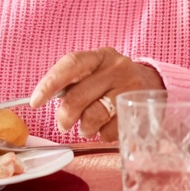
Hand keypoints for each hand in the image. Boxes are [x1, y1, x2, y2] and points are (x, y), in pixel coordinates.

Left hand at [29, 47, 161, 139]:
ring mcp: (130, 88)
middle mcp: (117, 68)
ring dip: (85, 127)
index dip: (50, 83)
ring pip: (94, 115)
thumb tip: (41, 100)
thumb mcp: (97, 73)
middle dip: (65, 116)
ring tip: (88, 126)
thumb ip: (74, 82)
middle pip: (78, 96)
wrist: (155, 87)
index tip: (35, 102)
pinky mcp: (138, 110)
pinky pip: (110, 130)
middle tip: (63, 124)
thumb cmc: (114, 82)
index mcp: (100, 56)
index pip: (72, 64)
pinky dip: (103, 134)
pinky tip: (108, 126)